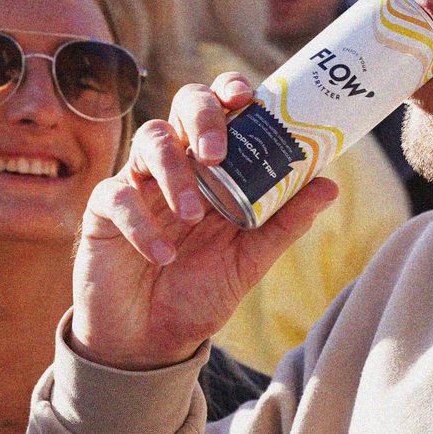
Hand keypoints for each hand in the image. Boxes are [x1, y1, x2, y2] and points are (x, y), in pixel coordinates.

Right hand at [72, 72, 338, 370]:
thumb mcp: (248, 260)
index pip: (221, 109)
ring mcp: (139, 183)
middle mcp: (177, 165)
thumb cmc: (198, 293)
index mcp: (214, 169)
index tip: (248, 98)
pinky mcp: (103, 210)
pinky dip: (141, 222)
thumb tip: (329, 185)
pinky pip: (117, 195)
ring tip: (192, 215)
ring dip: (174, 172)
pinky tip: (161, 253)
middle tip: (216, 154)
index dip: (230, 91)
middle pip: (183, 105)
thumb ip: (283, 222)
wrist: (149, 342)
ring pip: (150, 140)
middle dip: (203, 117)